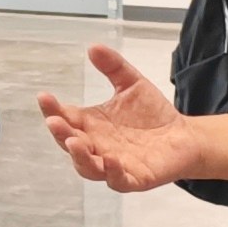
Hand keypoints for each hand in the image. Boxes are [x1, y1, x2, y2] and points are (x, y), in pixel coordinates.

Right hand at [38, 43, 202, 193]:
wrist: (184, 136)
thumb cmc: (153, 114)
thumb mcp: (131, 84)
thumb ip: (113, 67)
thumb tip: (93, 46)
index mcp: (90, 124)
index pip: (65, 117)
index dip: (51, 109)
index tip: (43, 96)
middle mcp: (96, 146)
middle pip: (70, 143)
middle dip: (60, 133)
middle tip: (53, 121)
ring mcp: (112, 164)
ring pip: (87, 167)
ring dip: (79, 156)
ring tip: (74, 142)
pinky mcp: (133, 178)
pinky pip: (118, 180)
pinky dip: (112, 173)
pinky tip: (111, 160)